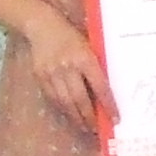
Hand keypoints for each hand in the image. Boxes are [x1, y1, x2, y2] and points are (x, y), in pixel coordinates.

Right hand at [24, 8, 111, 133]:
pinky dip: (62, 109)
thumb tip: (107, 92)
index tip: (116, 118)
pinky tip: (70, 115)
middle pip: (80, 98)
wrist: (43, 26)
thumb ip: (97, 67)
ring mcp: (52, 73)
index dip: (108, 105)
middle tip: (97, 129)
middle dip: (89, 117)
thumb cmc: (72, 37)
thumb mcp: (90, 47)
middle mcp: (68, 67)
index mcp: (85, 58)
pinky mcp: (40, 76)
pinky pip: (52, 97)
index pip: (100, 87)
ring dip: (75, 117)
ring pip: (65, 101)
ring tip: (85, 127)